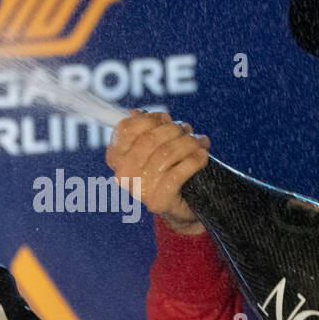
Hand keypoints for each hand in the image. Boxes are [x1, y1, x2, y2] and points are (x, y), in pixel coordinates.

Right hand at [105, 110, 209, 234]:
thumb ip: (144, 130)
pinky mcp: (158, 200)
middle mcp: (123, 173)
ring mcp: (139, 188)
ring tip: (199, 142)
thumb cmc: (165, 170)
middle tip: (187, 131)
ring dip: (188, 144)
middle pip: (150, 139)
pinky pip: (179, 173)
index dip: (150, 119)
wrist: (178, 206)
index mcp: (116, 156)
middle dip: (174, 130)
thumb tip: (137, 112)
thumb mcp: (152, 147)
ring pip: (166, 154)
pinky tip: (202, 156)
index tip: (166, 118)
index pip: (127, 128)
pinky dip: (194, 161)